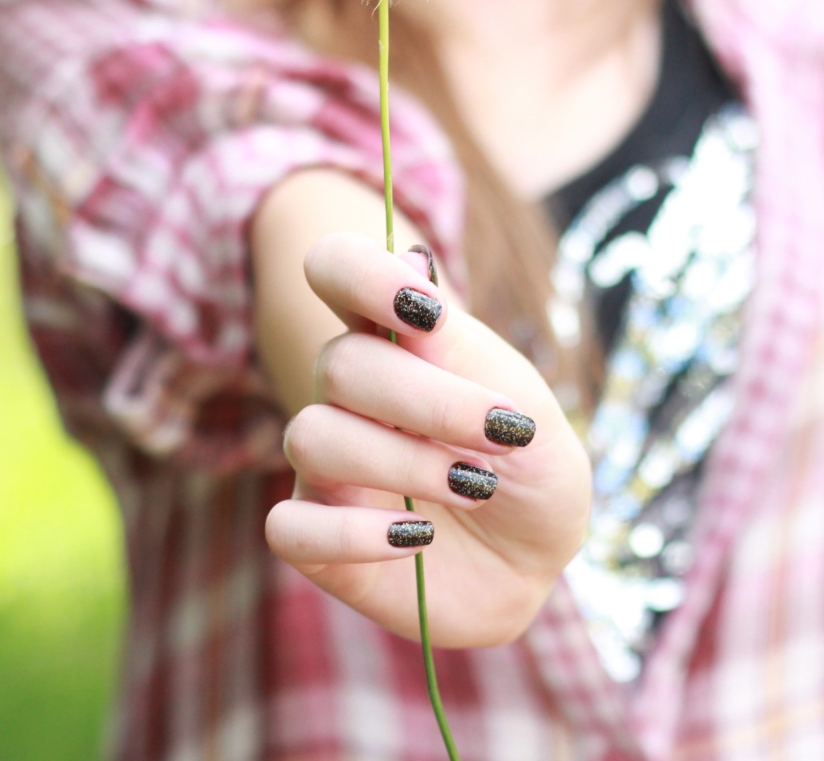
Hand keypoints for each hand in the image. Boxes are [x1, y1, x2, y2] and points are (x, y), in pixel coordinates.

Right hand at [265, 232, 590, 647]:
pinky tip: (414, 539)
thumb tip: (411, 264)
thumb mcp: (525, 407)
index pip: (337, 270)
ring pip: (313, 438)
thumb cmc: (529, 469)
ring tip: (473, 488)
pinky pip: (287, 528)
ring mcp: (327, 469)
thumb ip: (462, 350)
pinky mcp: (318, 540)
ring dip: (401, 464)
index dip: (361, 274)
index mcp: (395, 342)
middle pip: (339, 364)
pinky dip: (350, 535)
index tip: (426, 310)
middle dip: (427, 400)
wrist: (537, 559)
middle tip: (500, 435)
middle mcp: (349, 397)